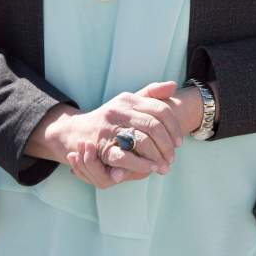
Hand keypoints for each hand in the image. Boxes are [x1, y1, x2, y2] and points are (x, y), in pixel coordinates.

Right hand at [59, 81, 184, 188]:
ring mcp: (109, 128)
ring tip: (163, 166)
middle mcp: (119, 111)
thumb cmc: (110, 118)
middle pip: (153, 126)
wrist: (77, 131)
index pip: (160, 109)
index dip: (174, 127)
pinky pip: (125, 156)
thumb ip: (150, 94)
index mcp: (128, 99)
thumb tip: (173, 86)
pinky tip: (150, 169)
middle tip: (172, 158)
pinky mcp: (101, 146)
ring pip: (141, 141)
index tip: (179, 142)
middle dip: (167, 145)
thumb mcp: (128, 102)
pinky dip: (141, 165)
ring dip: (157, 156)